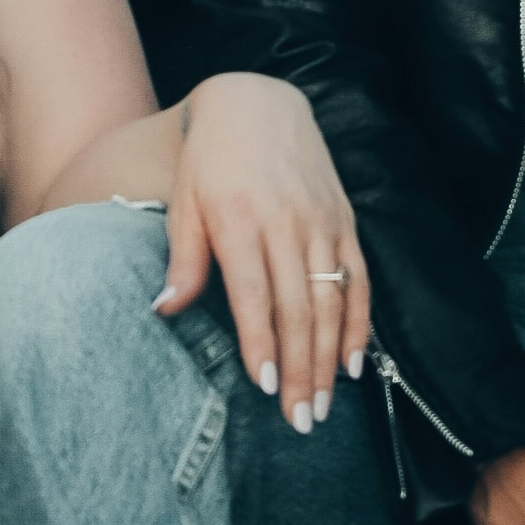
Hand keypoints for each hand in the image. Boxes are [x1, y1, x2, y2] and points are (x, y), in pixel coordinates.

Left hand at [155, 69, 370, 427]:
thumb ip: (183, 260)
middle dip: (301, 369)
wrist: (257, 104)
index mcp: (241, 220)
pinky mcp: (345, 221)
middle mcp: (287, 223)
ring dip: (330, 358)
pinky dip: (359, 323)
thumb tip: (165, 310)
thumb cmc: (209, 161)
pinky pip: (358, 280)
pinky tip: (353, 362)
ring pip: (332, 301)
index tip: (267, 387)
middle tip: (301, 420)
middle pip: (299, 308)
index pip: (255, 294)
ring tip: (324, 405)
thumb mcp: (183, 203)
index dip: (262, 343)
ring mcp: (322, 223)